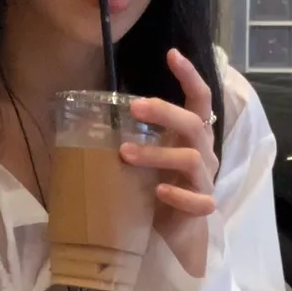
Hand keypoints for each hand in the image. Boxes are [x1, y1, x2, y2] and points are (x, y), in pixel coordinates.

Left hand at [119, 48, 218, 277]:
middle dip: (165, 112)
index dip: (190, 76)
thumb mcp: (143, 157)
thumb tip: (87, 113)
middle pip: (193, 124)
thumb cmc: (154, 189)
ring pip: (191, 160)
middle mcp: (203, 154)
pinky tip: (159, 193)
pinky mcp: (201, 210)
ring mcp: (204, 182)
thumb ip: (131, 136)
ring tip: (125, 154)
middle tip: (135, 106)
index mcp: (191, 136)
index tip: (172, 53)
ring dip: (157, 154)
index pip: (200, 99)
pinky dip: (179, 195)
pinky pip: (198, 201)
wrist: (173, 236)